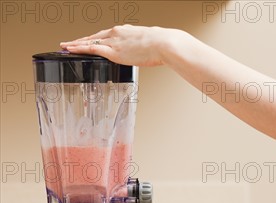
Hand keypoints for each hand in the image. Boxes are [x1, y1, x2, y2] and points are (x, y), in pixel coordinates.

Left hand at [60, 25, 177, 66]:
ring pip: (89, 41)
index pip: (106, 34)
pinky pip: (91, 49)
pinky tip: (71, 51)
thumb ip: (145, 47)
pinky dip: (79, 49)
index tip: (90, 41)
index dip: (96, 38)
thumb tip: (149, 51)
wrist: (163, 44)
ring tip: (65, 47)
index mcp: (127, 32)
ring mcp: (113, 42)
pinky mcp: (112, 51)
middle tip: (70, 43)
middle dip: (81, 40)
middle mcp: (117, 34)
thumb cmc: (162, 45)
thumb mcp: (151, 43)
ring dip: (75, 44)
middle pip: (95, 36)